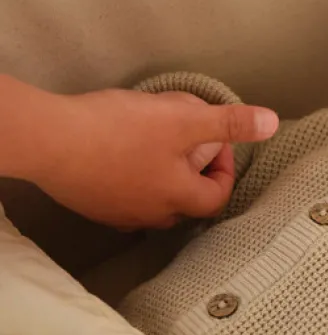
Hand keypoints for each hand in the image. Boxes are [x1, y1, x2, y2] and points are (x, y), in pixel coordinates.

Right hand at [29, 87, 278, 229]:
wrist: (49, 141)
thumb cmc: (119, 131)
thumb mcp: (183, 119)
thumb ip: (229, 123)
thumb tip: (271, 123)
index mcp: (178, 198)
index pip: (217, 196)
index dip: (226, 169)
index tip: (219, 141)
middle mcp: (150, 215)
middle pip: (187, 201)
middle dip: (195, 172)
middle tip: (189, 139)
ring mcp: (117, 214)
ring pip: (154, 200)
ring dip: (164, 177)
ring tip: (157, 143)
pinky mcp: (90, 205)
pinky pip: (122, 197)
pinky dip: (132, 179)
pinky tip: (121, 154)